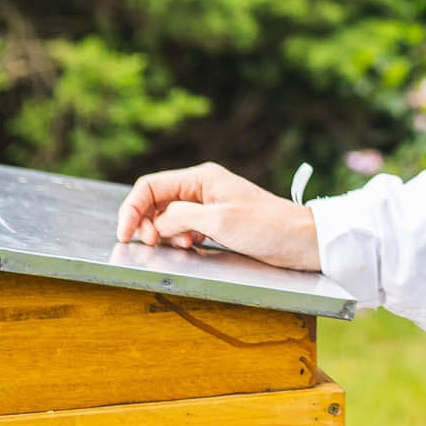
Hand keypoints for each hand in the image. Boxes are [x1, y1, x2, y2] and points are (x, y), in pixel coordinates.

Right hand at [115, 161, 320, 272]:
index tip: (125, 234)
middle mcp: (202, 188)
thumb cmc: (267, 226)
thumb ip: (181, 217)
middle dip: (147, 223)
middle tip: (152, 245)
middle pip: (155, 202)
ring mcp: (209, 206)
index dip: (132, 209)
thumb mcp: (219, 220)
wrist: (301, 240)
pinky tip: (191, 247)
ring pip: (168, 218)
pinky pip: (184, 229)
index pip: (150, 186)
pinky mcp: (216, 223)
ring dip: (165, 234)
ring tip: (182, 246)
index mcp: (201, 178)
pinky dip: (180, 239)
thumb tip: (157, 223)